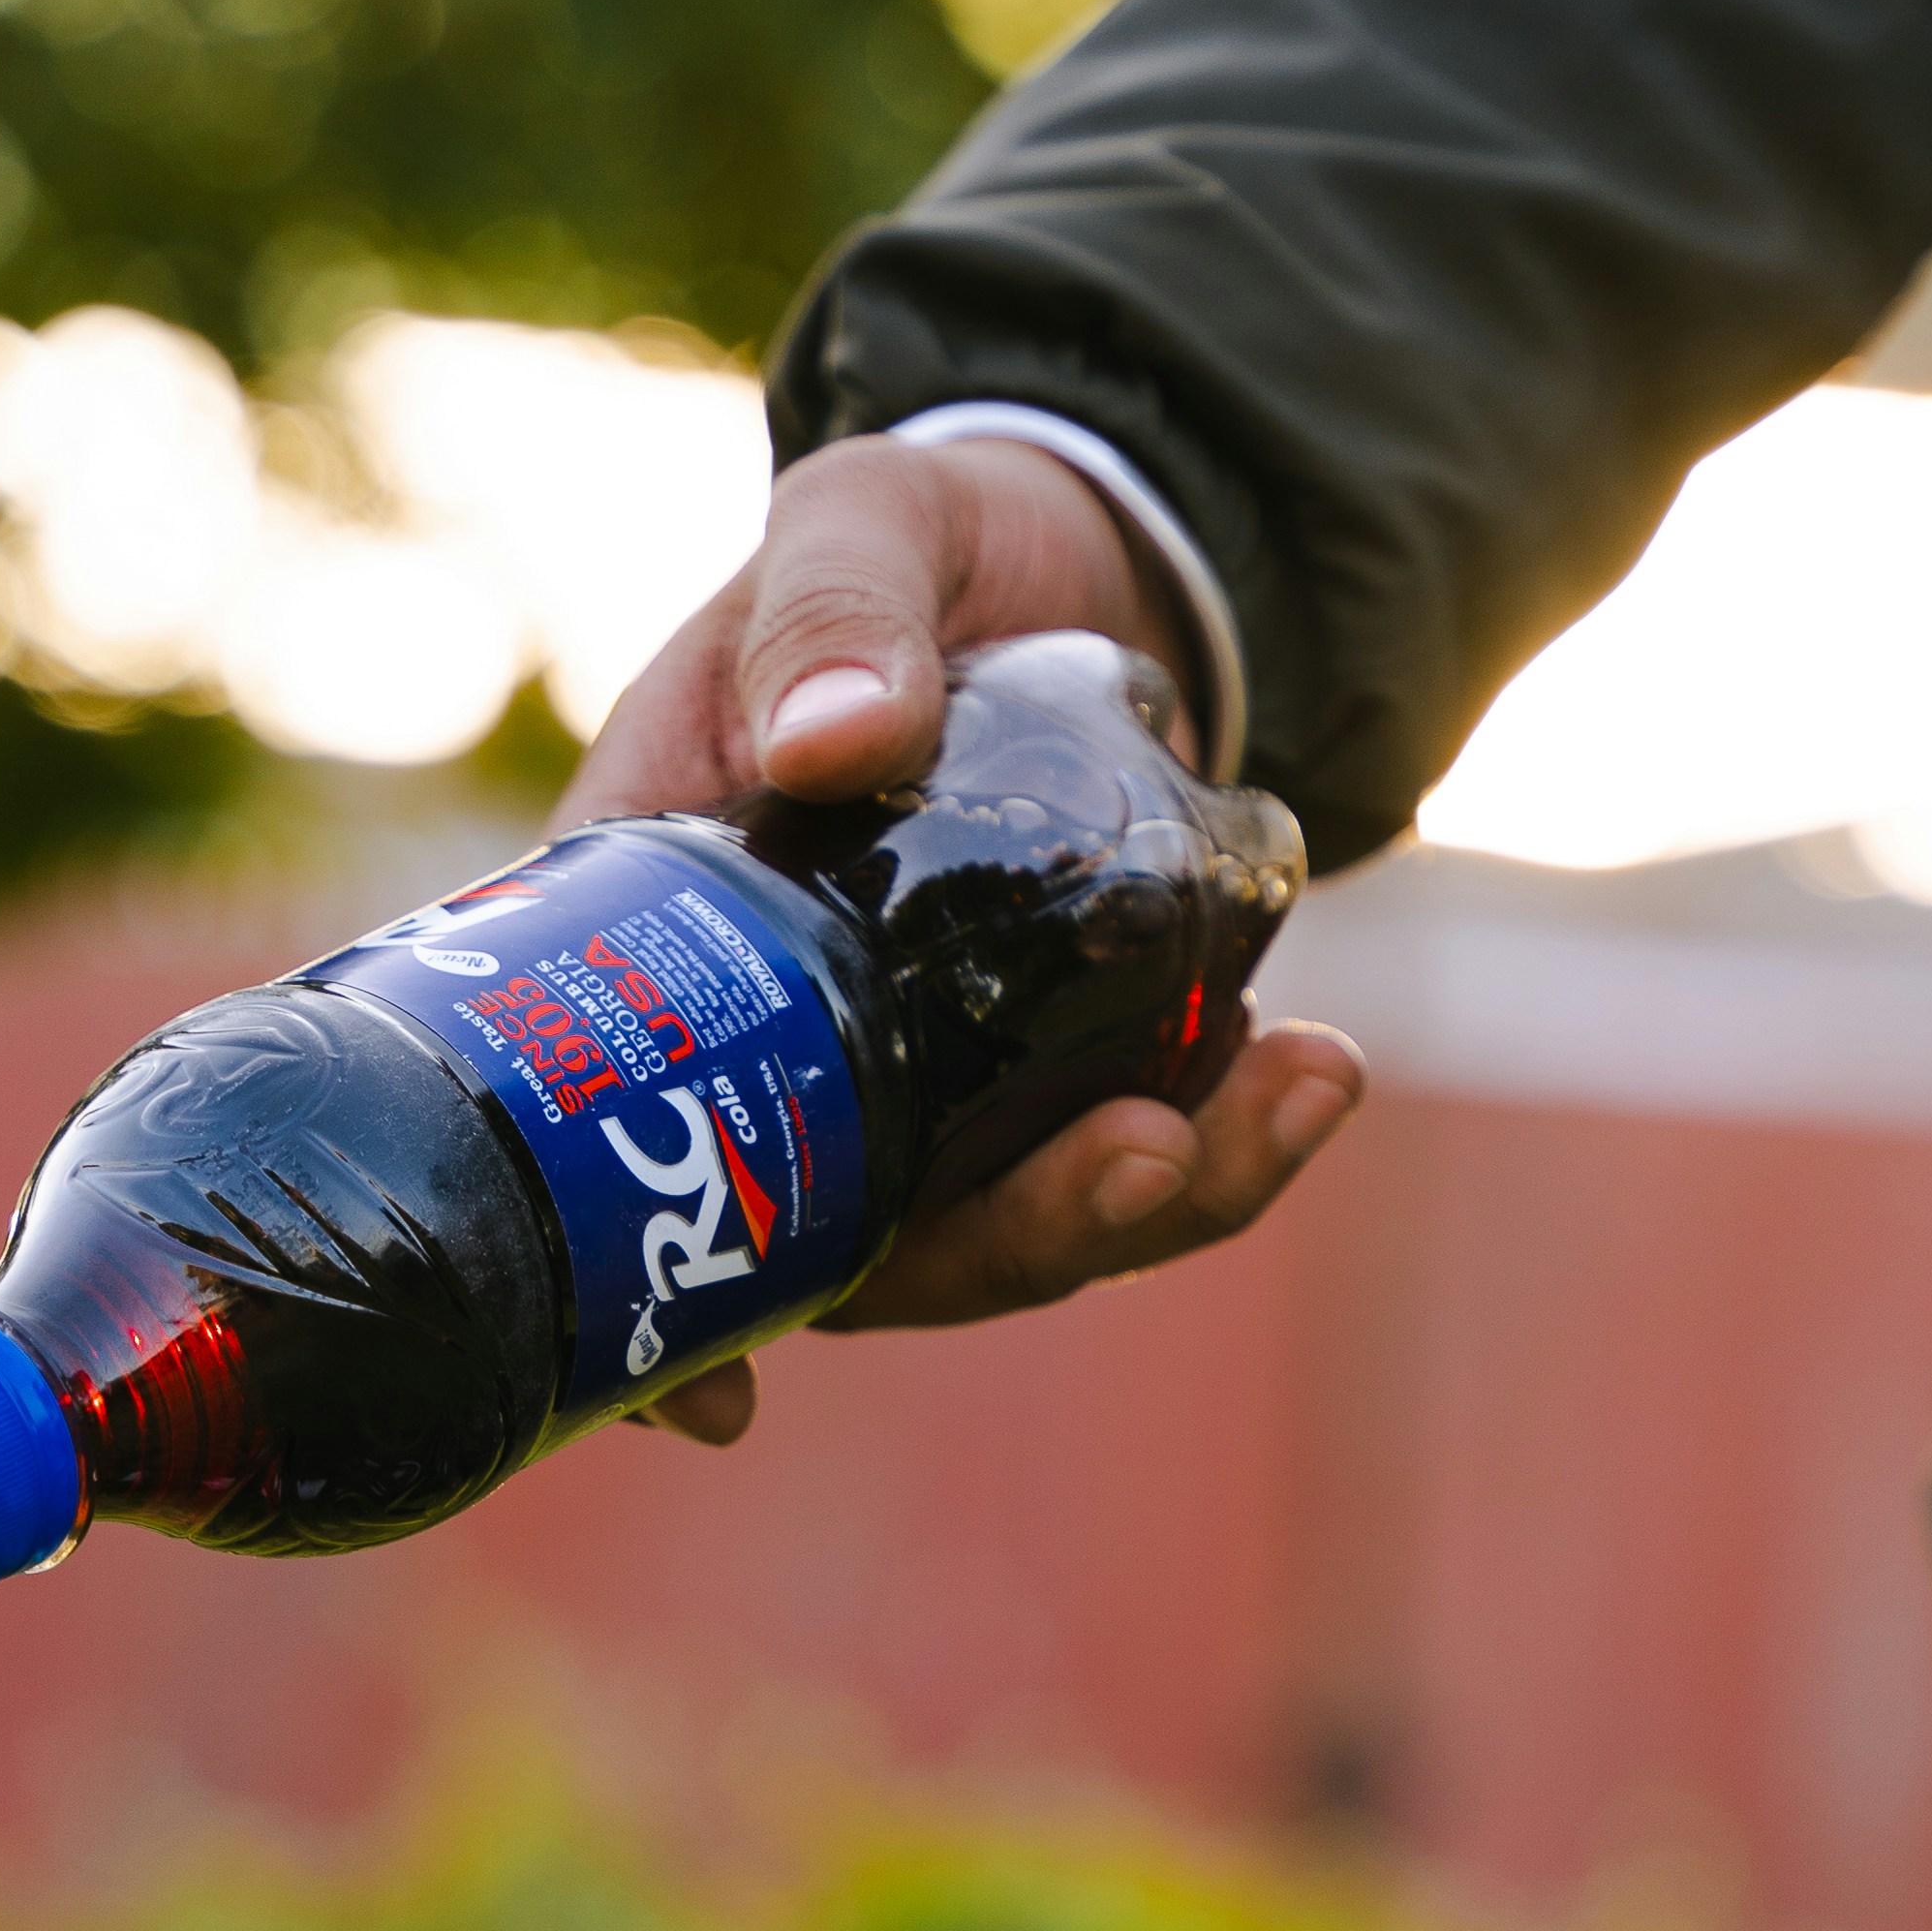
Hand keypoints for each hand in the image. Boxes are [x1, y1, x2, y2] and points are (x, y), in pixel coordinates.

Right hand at [562, 431, 1362, 1442]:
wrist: (1065, 544)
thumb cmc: (912, 540)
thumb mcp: (859, 522)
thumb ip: (832, 609)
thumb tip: (839, 740)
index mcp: (675, 945)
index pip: (616, 1155)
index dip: (652, 1314)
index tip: (722, 1408)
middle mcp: (797, 1049)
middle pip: (858, 1238)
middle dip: (1011, 1238)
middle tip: (1143, 1154)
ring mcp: (937, 1075)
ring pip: (1012, 1217)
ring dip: (1156, 1198)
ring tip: (1298, 1092)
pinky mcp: (1066, 1062)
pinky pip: (1132, 1146)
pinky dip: (1227, 1133)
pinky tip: (1315, 1071)